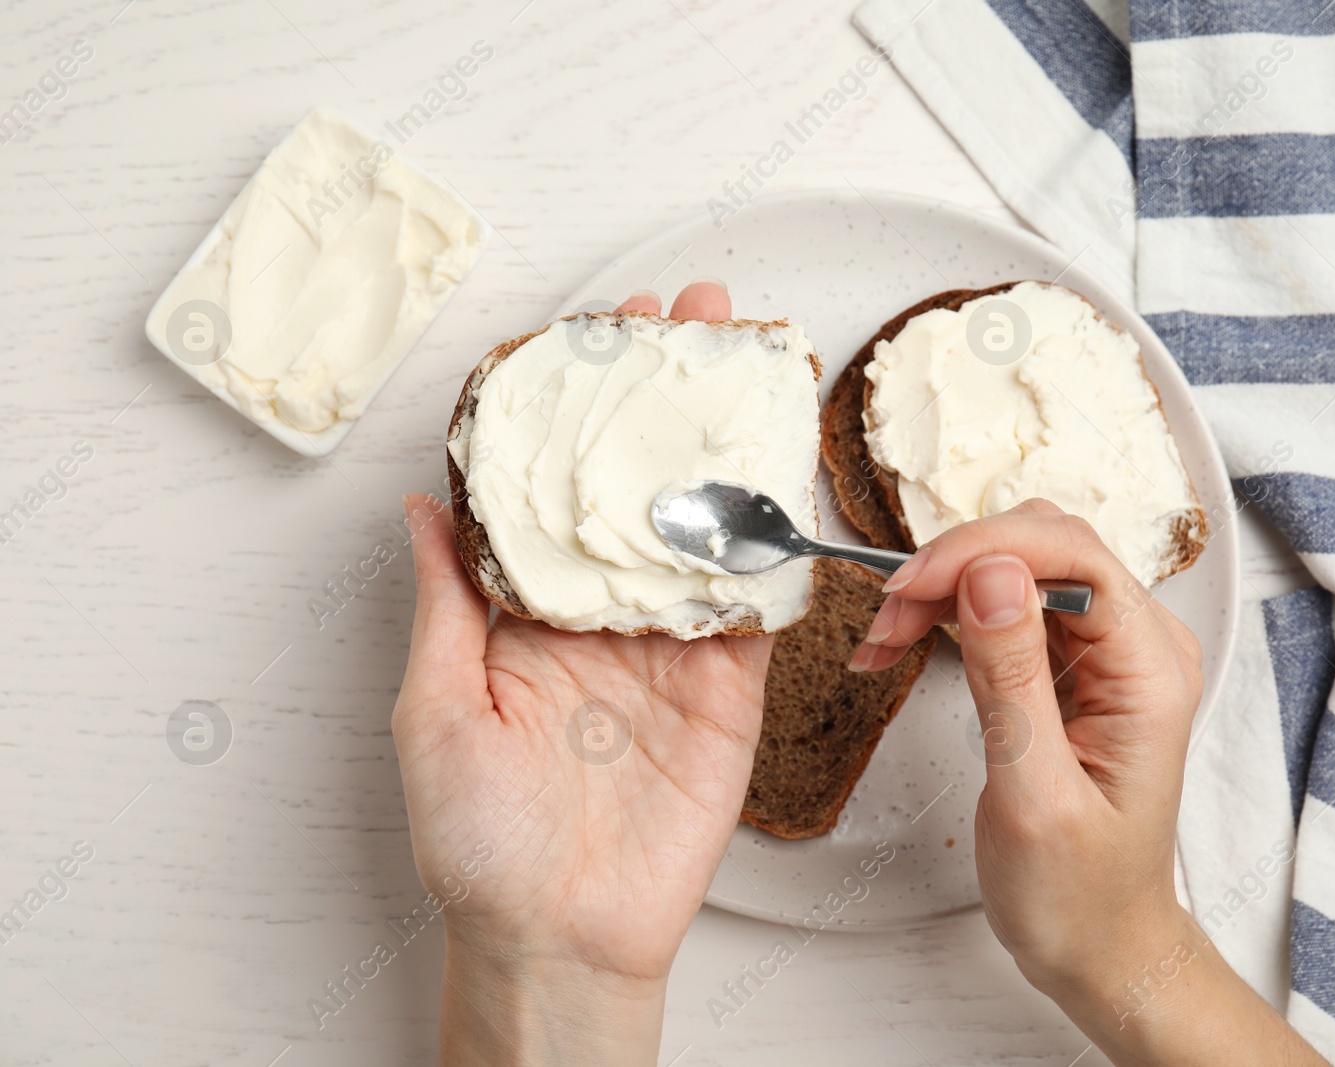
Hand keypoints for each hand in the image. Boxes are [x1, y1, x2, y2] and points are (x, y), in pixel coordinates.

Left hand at [393, 283, 767, 1065]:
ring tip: (740, 368)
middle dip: (659, 401)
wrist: (560, 937)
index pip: (550, 487)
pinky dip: (768, 541)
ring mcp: (668, 648)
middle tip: (686, 320)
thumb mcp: (437, 709)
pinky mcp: (727, 688)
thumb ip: (446, 603)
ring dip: (723, 446)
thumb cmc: (477, 841)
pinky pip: (751, 604)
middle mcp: (599, 616)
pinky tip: (779, 472)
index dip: (569, 411)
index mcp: (523, 612)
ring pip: (701, 527)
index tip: (587, 339)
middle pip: (635, 487)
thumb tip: (419, 505)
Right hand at [850, 500, 1327, 1064]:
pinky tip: (901, 643)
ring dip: (943, 587)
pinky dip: (949, 612)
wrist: (1100, 944)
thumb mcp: (1034, 794)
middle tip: (885, 618)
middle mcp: (1140, 646)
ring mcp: (1109, 651)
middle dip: (954, 565)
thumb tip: (991, 572)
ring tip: (882, 638)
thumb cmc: (1078, 893)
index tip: (909, 588)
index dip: (983, 551)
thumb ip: (1014, 678)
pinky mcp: (1075, 664)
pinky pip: (1008, 603)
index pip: (1073, 555)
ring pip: (1017, 568)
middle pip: (1044, 547)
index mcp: (1151, 672)